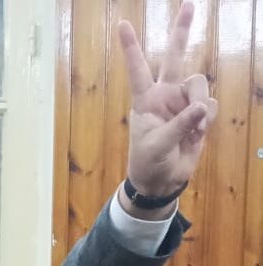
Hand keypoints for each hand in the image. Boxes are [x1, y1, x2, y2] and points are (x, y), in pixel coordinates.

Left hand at [119, 1, 217, 196]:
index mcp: (145, 100)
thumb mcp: (157, 145)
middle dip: (181, 32)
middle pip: (174, 57)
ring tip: (194, 127)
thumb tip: (203, 106)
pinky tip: (198, 133)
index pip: (138, 69)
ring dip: (200, 103)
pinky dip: (208, 118)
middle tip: (189, 5)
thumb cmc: (148, 162)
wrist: (162, 180)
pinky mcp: (199, 114)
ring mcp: (183, 103)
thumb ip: (180, 124)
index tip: (122, 24)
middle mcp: (164, 95)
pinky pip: (211, 105)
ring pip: (199, 84)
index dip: (131, 47)